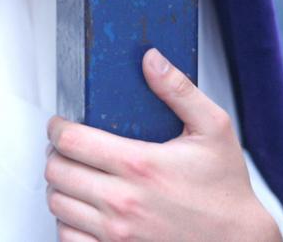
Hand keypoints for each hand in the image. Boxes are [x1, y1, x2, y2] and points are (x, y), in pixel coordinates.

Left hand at [45, 48, 280, 241]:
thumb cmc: (226, 190)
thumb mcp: (214, 129)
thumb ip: (179, 90)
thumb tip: (151, 59)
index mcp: (140, 165)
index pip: (71, 140)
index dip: (57, 127)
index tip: (61, 124)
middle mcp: (123, 202)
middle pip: (56, 171)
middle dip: (56, 154)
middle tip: (68, 147)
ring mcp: (116, 234)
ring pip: (57, 203)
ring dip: (61, 186)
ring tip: (76, 174)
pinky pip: (68, 236)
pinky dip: (69, 220)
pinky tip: (84, 207)